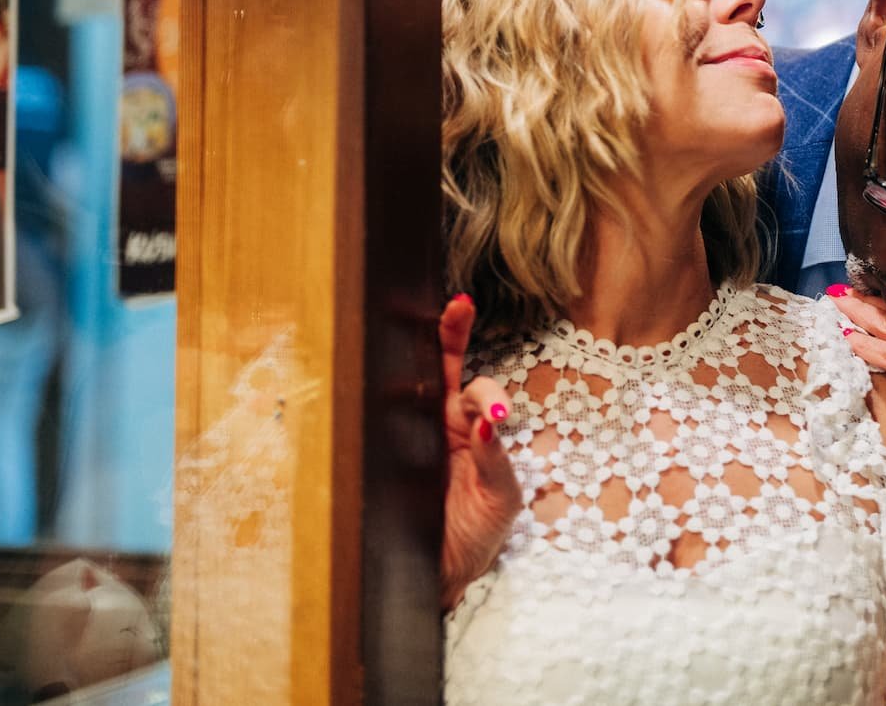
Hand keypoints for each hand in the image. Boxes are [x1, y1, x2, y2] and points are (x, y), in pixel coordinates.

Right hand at [393, 292, 522, 609]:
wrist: (442, 579)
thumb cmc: (476, 534)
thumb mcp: (500, 499)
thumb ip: (494, 460)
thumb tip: (489, 420)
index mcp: (471, 429)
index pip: (474, 383)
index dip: (472, 359)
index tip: (470, 328)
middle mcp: (441, 426)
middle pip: (439, 370)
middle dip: (446, 333)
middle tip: (456, 306)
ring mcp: (411, 440)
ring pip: (413, 392)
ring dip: (424, 369)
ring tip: (447, 370)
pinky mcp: (387, 461)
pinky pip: (385, 429)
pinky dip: (389, 411)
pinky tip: (403, 405)